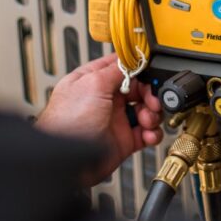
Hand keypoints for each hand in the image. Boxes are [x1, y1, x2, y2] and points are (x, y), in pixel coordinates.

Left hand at [36, 54, 163, 184]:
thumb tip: (132, 59)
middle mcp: (106, 98)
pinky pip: (147, 132)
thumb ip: (115, 69)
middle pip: (139, 88)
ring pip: (146, 110)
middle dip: (150, 94)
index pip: (123, 67)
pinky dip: (152, 133)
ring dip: (153, 114)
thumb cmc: (68, 122)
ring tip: (147, 121)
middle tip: (152, 101)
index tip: (151, 73)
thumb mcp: (93, 84)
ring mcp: (116, 119)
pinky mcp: (124, 139)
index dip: (139, 69)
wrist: (68, 160)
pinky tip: (148, 134)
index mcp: (95, 81)